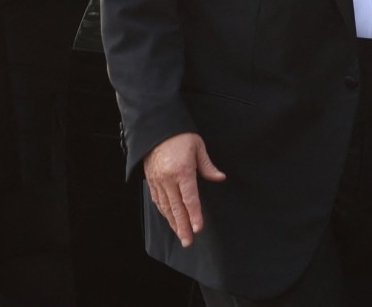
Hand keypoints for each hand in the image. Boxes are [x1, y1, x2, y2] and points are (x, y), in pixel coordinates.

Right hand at [143, 132, 226, 247]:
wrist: (156, 128)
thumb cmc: (179, 136)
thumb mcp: (198, 146)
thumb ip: (207, 166)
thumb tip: (220, 178)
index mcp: (182, 170)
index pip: (190, 198)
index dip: (194, 215)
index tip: (198, 228)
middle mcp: (168, 179)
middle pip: (176, 208)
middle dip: (183, 227)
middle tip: (188, 242)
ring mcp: (158, 181)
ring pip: (166, 207)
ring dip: (173, 223)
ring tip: (181, 236)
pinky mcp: (151, 181)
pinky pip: (157, 201)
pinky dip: (164, 213)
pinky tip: (170, 220)